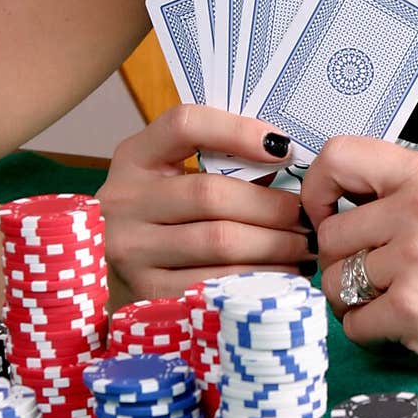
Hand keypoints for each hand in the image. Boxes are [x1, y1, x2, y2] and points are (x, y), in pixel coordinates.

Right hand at [100, 104, 314, 303]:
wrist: (109, 278)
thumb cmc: (162, 220)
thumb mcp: (174, 180)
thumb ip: (221, 166)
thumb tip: (290, 165)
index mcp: (135, 157)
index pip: (184, 125)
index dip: (237, 130)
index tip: (284, 148)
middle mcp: (124, 199)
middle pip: (211, 193)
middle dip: (272, 206)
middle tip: (307, 216)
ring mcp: (130, 248)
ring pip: (220, 241)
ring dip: (275, 245)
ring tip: (304, 246)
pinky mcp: (146, 292)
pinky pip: (216, 282)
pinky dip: (257, 278)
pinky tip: (282, 274)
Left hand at [301, 137, 417, 387]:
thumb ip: (395, 193)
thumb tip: (326, 199)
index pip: (338, 155)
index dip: (318, 189)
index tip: (329, 214)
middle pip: (329, 233)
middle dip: (342, 263)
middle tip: (379, 277)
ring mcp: (417, 258)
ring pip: (334, 280)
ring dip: (353, 300)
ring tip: (394, 299)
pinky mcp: (412, 308)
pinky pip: (352, 321)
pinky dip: (368, 330)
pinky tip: (401, 323)